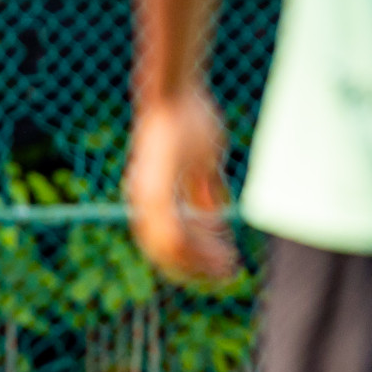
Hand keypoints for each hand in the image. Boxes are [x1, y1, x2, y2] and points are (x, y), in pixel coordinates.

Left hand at [126, 89, 238, 281]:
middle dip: (197, 267)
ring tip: (227, 268)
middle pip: (166, 250)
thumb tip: (215, 208)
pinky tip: (223, 251)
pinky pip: (175, 233)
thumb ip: (204, 187)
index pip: (167, 239)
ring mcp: (147, 197)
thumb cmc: (188, 121)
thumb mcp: (201, 161)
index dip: (191, 257)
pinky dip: (199, 247)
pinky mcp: (155, 191)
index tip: (219, 264)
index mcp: (151, 196)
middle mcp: (144, 200)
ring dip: (201, 261)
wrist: (173, 95)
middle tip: (225, 276)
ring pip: (171, 247)